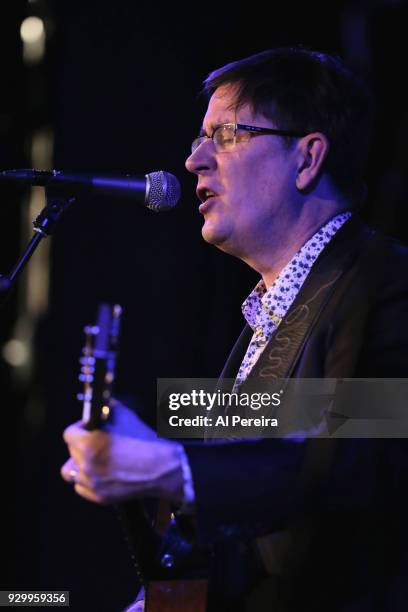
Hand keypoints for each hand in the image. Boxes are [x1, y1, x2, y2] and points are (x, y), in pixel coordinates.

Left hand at [61, 403, 183, 504]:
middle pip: (71, 451)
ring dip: (79, 464)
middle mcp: (85, 465)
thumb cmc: (143, 439)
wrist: (161, 467)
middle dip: (82, 444)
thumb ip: (106, 408)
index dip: (80, 427)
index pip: (69, 434)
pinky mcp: (98, 497)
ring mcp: (91, 483)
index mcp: (88, 444)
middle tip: (97, 442)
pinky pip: (81, 487)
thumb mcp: (124, 415)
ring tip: (93, 459)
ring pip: (71, 472)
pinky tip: (100, 473)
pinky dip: (88, 480)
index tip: (89, 427)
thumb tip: (98, 406)